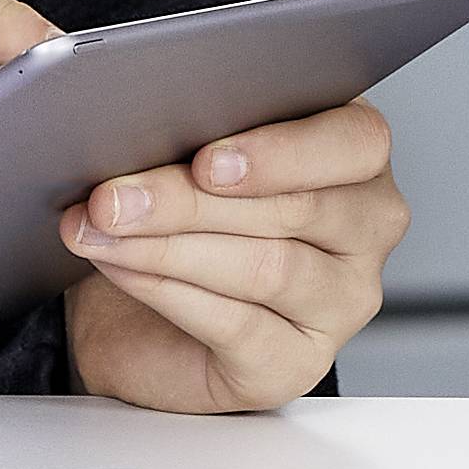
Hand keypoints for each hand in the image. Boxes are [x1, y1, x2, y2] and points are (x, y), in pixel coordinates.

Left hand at [66, 104, 408, 413]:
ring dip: (169, 247)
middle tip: (114, 198)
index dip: (283, 152)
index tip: (206, 162)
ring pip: (267, 268)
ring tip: (102, 230)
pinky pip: (238, 325)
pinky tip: (122, 267)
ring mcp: (342, 302)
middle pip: (300, 208)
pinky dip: (166, 291)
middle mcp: (366, 228)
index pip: (356, 142)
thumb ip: (185, 127)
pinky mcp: (298, 362)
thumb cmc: (181, 215)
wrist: (142, 312)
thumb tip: (115, 106)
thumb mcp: (188, 151)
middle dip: (192, 202)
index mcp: (356, 154)